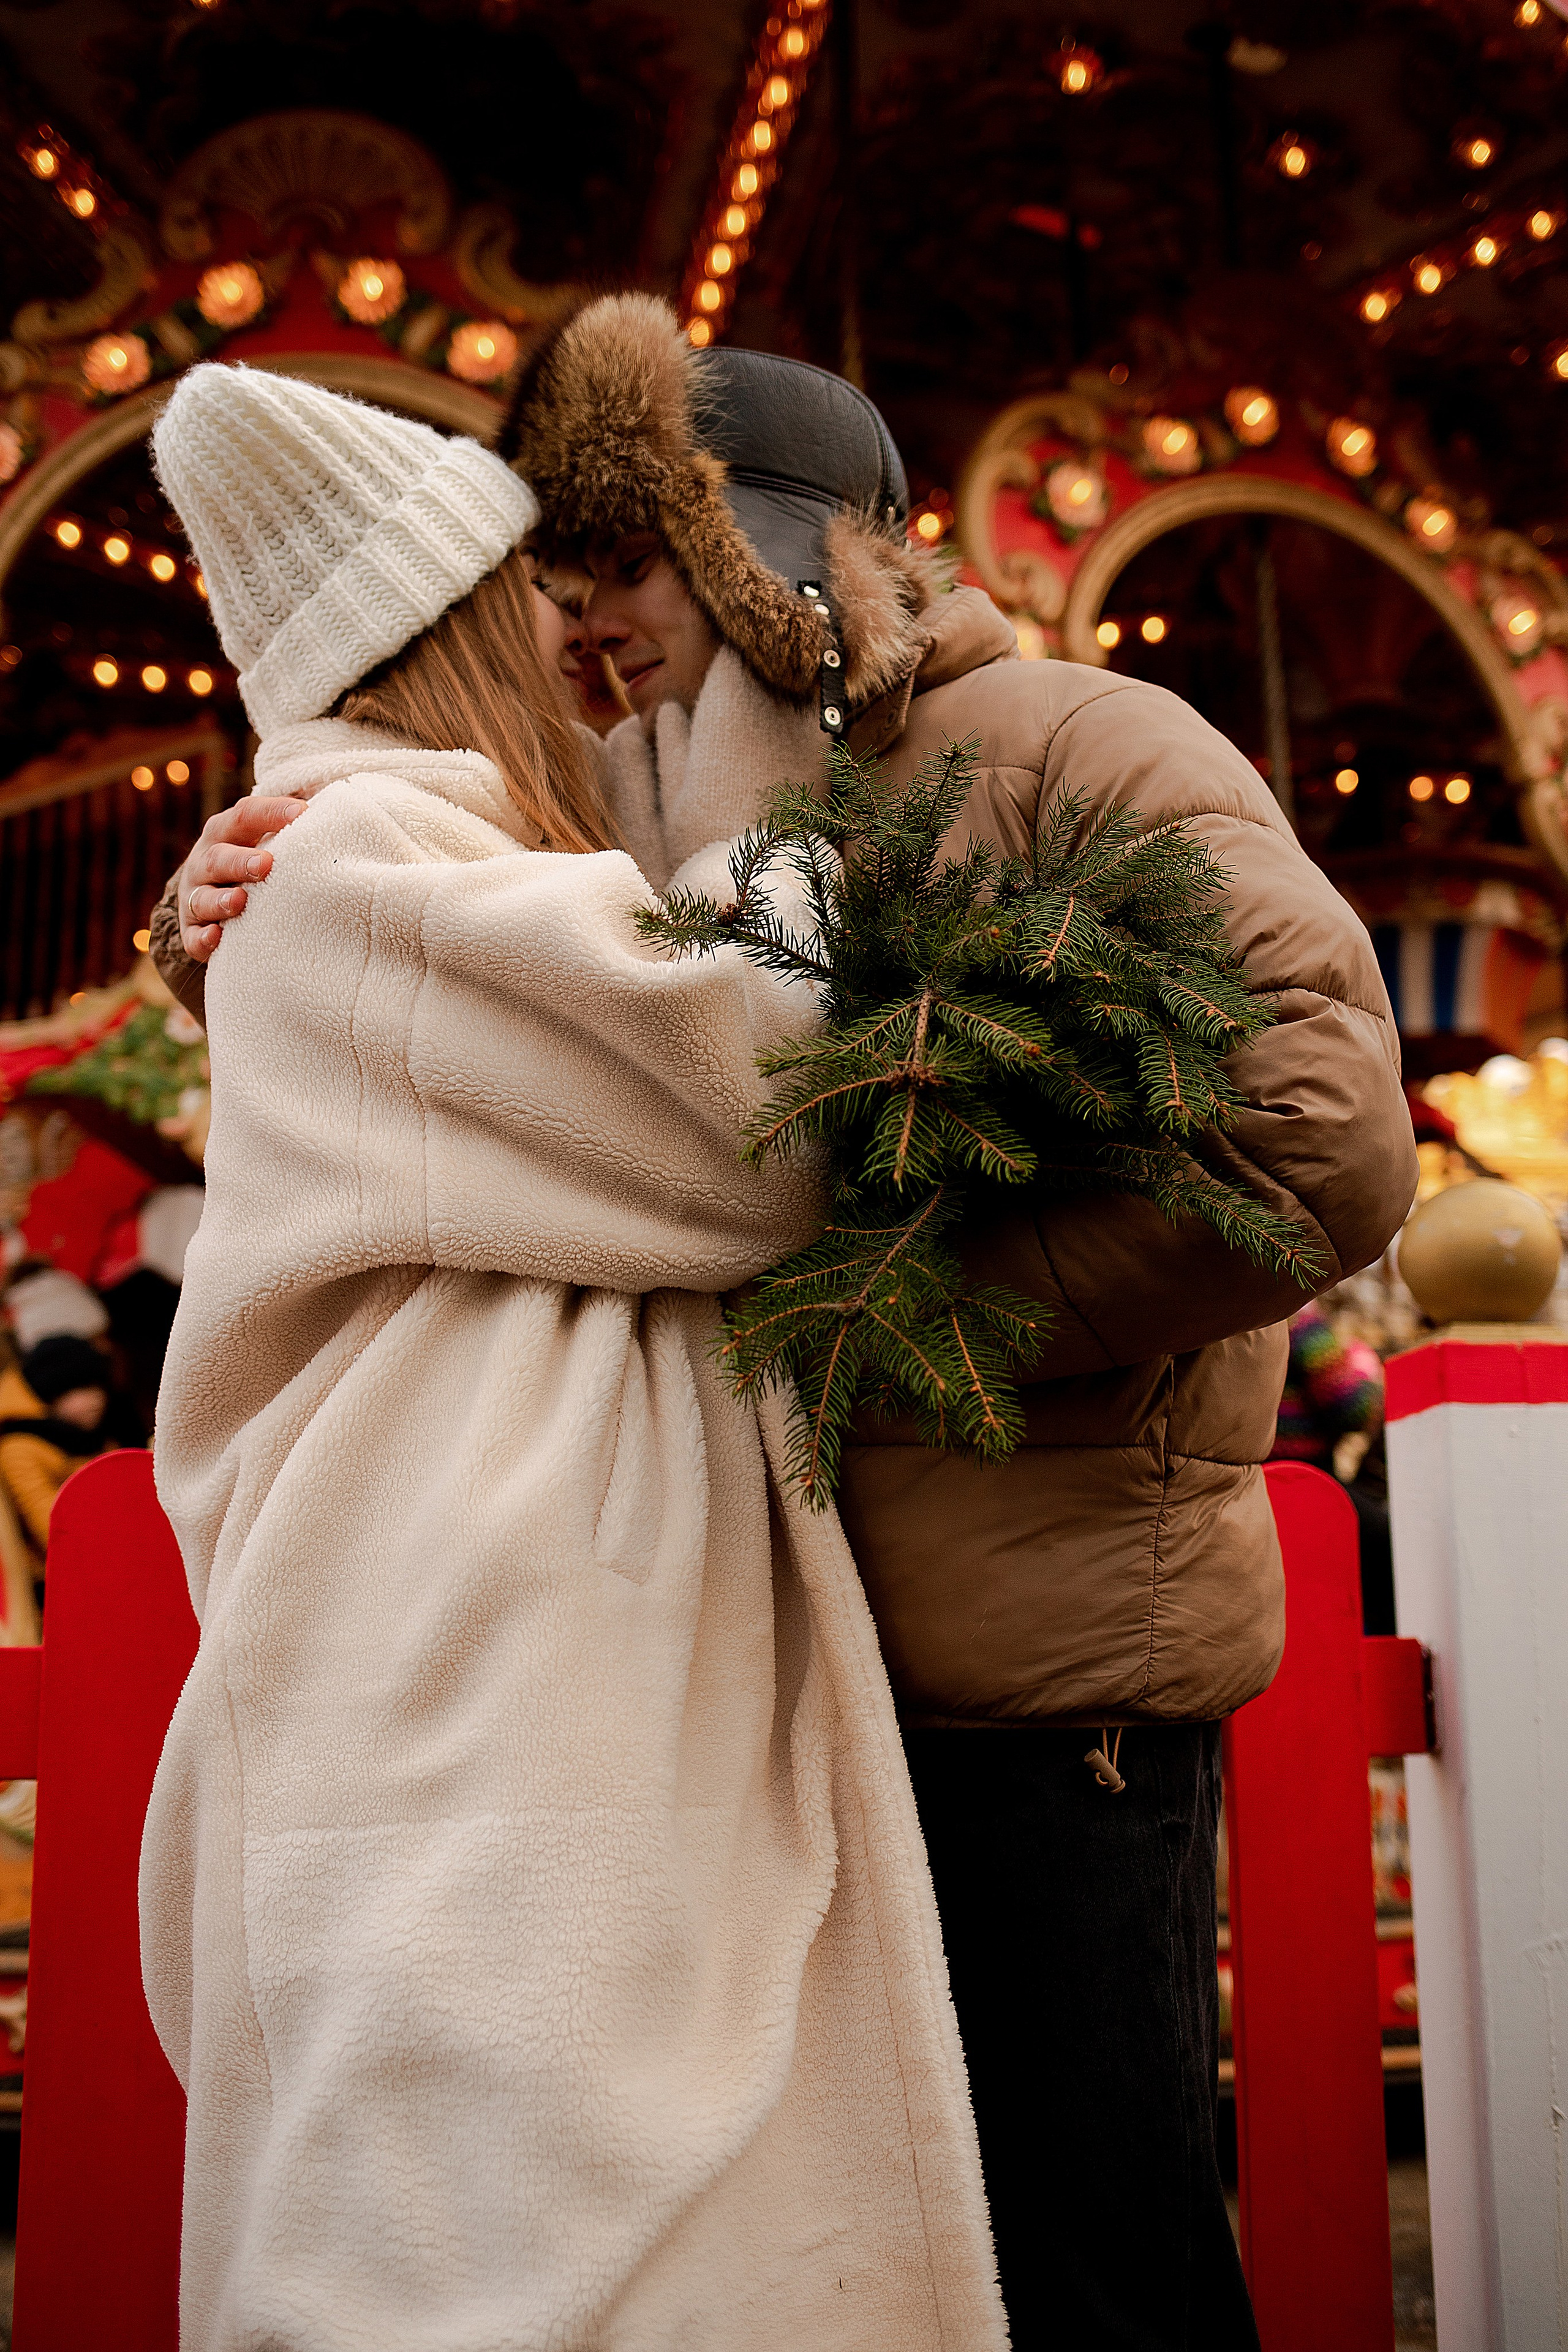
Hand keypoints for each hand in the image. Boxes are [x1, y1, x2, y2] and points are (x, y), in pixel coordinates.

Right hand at [178, 797, 307, 960]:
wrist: (207, 895)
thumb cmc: (253, 863)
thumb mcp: (267, 840)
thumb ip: (292, 828)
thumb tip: (342, 812)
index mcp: (225, 833)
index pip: (245, 816)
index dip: (271, 812)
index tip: (301, 813)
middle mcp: (205, 862)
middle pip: (218, 857)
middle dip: (240, 861)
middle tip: (266, 864)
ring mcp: (195, 896)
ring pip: (202, 897)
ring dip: (220, 899)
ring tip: (240, 900)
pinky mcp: (192, 930)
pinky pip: (193, 937)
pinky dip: (203, 938)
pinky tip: (216, 937)